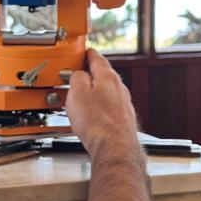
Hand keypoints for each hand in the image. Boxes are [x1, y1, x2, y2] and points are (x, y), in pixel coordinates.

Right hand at [65, 49, 141, 163]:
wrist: (115, 148)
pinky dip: (98, 108)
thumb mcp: (77, 92)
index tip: (82, 51)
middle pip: (103, 75)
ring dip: (93, 93)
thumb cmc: (98, 123)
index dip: (86, 53)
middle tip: (76, 75)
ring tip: (79, 99)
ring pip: (106, 93)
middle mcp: (119, 89)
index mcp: (108, 77)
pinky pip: (108, 109)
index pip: (96, 58)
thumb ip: (76, 77)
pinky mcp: (123, 120)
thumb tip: (77, 74)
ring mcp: (123, 105)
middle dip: (89, 75)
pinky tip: (90, 117)